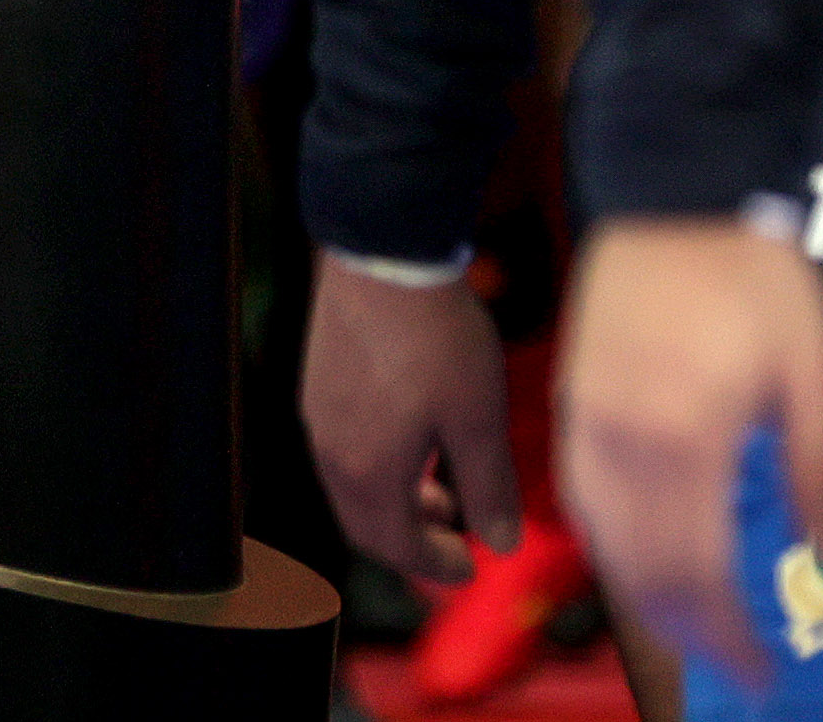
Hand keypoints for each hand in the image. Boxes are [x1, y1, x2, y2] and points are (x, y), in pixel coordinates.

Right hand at [303, 257, 520, 584]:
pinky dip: (379, 466)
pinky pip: (344, 449)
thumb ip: (490, 487)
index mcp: (370, 473)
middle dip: (412, 540)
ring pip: (353, 486)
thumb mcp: (479, 417)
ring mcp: (320, 415)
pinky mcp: (318, 381)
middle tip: (457, 537)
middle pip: (366, 524)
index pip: (396, 546)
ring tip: (445, 486)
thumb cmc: (437, 338)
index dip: (436, 566)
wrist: (383, 255)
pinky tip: (415, 435)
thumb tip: (504, 544)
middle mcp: (333, 453)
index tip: (473, 566)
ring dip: (397, 501)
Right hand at [558, 215, 822, 698]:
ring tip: (690, 627)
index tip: (761, 669)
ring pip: (606, 542)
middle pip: (647, 570)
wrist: (669, 189)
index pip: (702, 569)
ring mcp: (591, 424)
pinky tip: (637, 560)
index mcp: (692, 436)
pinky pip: (581, 499)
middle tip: (731, 658)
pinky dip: (609, 547)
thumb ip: (819, 463)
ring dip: (648, 599)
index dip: (728, 633)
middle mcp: (628, 443)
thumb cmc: (751, 271)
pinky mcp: (573, 403)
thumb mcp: (811, 362)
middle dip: (690, 629)